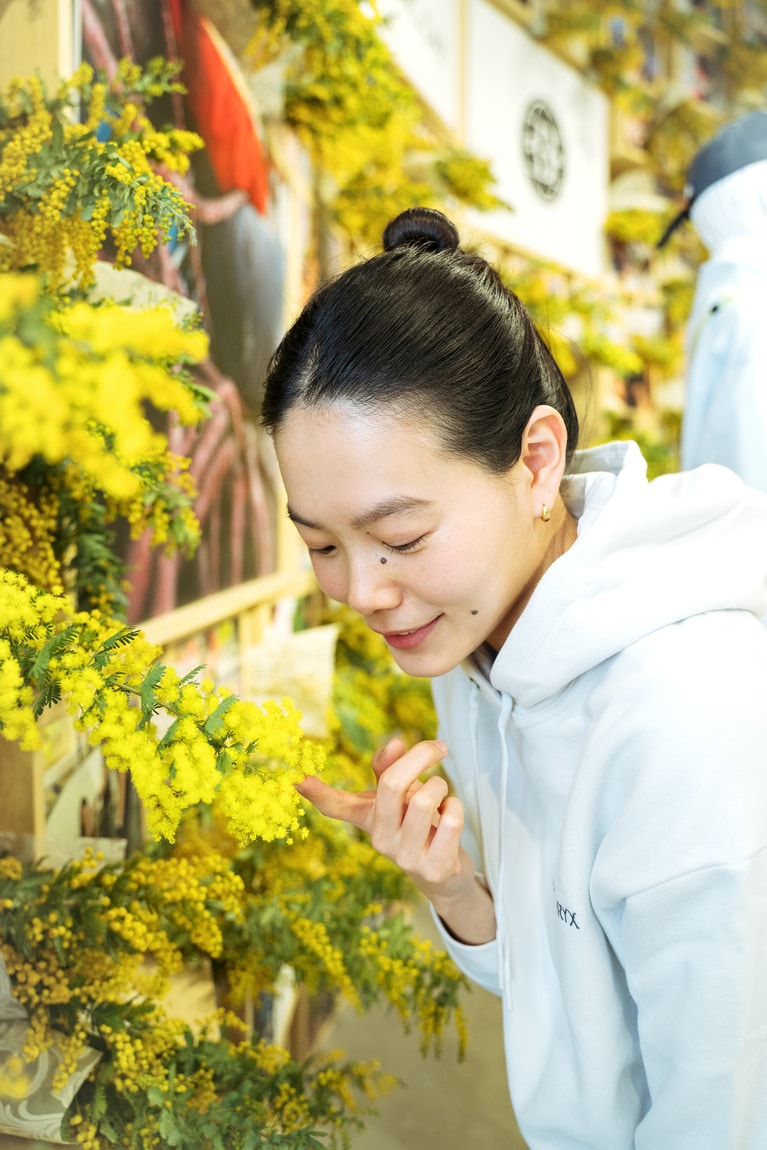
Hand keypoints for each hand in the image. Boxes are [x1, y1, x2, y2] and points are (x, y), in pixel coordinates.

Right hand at [297, 738, 494, 942]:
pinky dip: (457, 807)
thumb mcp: (401, 796)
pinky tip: (452, 814)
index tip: (295, 778)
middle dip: (421, 756)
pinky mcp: (434, 869)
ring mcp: (405, 857)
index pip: (336, 806)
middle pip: (392, 783)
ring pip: (424, 798)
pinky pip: (450, 821)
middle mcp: (380, 839)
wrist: (444, 875)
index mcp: (367, 818)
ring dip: (441, 785)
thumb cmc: (418, 824)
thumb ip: (392, 768)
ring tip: (442, 794)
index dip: (316, 792)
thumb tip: (394, 743)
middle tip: (439, 748)